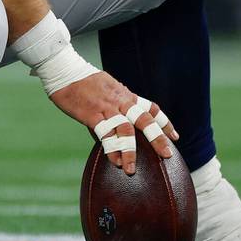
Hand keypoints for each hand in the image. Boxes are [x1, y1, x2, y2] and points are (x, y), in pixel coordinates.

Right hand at [49, 72, 177, 175]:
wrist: (65, 72)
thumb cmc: (84, 83)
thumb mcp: (107, 90)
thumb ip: (115, 108)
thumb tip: (117, 130)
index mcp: (126, 96)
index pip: (151, 109)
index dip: (164, 123)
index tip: (175, 137)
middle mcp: (121, 102)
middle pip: (145, 120)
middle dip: (158, 137)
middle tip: (167, 154)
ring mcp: (107, 108)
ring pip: (125, 130)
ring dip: (130, 151)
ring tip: (132, 169)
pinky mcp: (92, 114)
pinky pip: (104, 133)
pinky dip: (110, 148)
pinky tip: (114, 161)